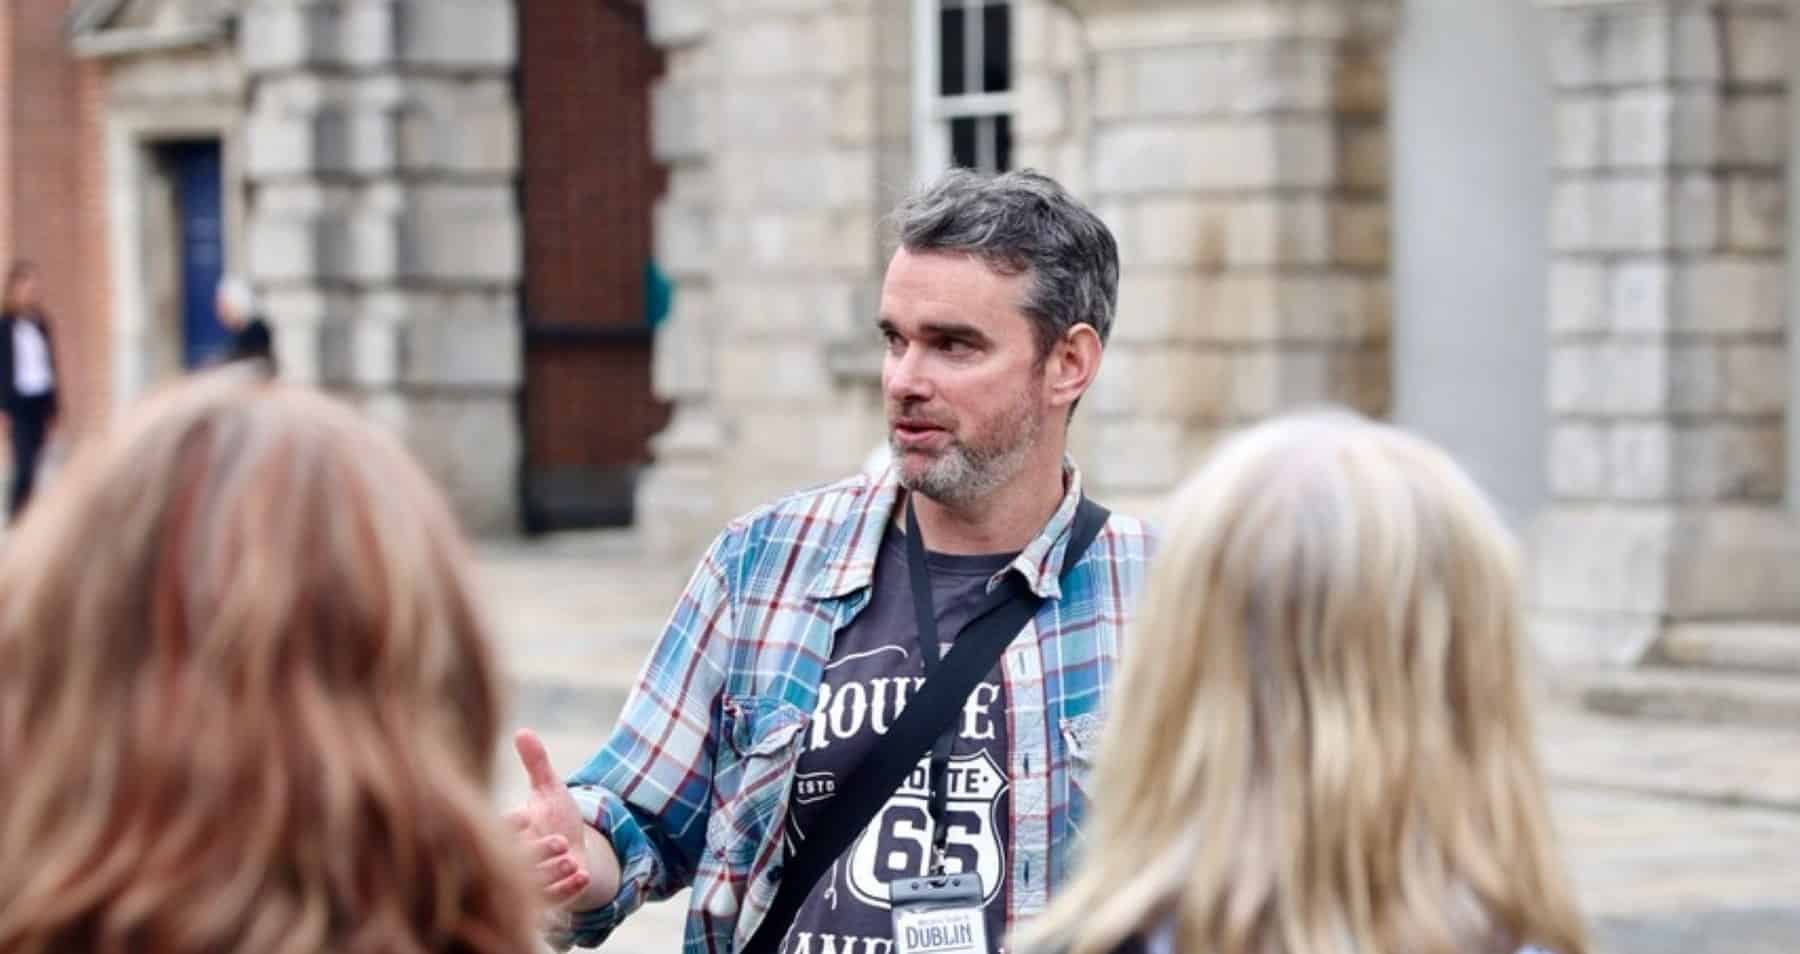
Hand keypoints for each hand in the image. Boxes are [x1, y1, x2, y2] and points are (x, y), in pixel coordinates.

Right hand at [506, 729, 611, 909]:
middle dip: (537, 854)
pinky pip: (555, 899)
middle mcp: (516, 859)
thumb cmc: (556, 816)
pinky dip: (568, 890)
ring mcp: (531, 882)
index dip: (510, 827)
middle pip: (518, 862)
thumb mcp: (549, 789)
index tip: (526, 817)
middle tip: (560, 842)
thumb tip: (522, 730)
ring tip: (572, 859)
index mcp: (509, 833)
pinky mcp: (550, 898)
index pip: (500, 832)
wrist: (574, 849)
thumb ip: (536, 763)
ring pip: (535, 885)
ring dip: (553, 874)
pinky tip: (582, 874)